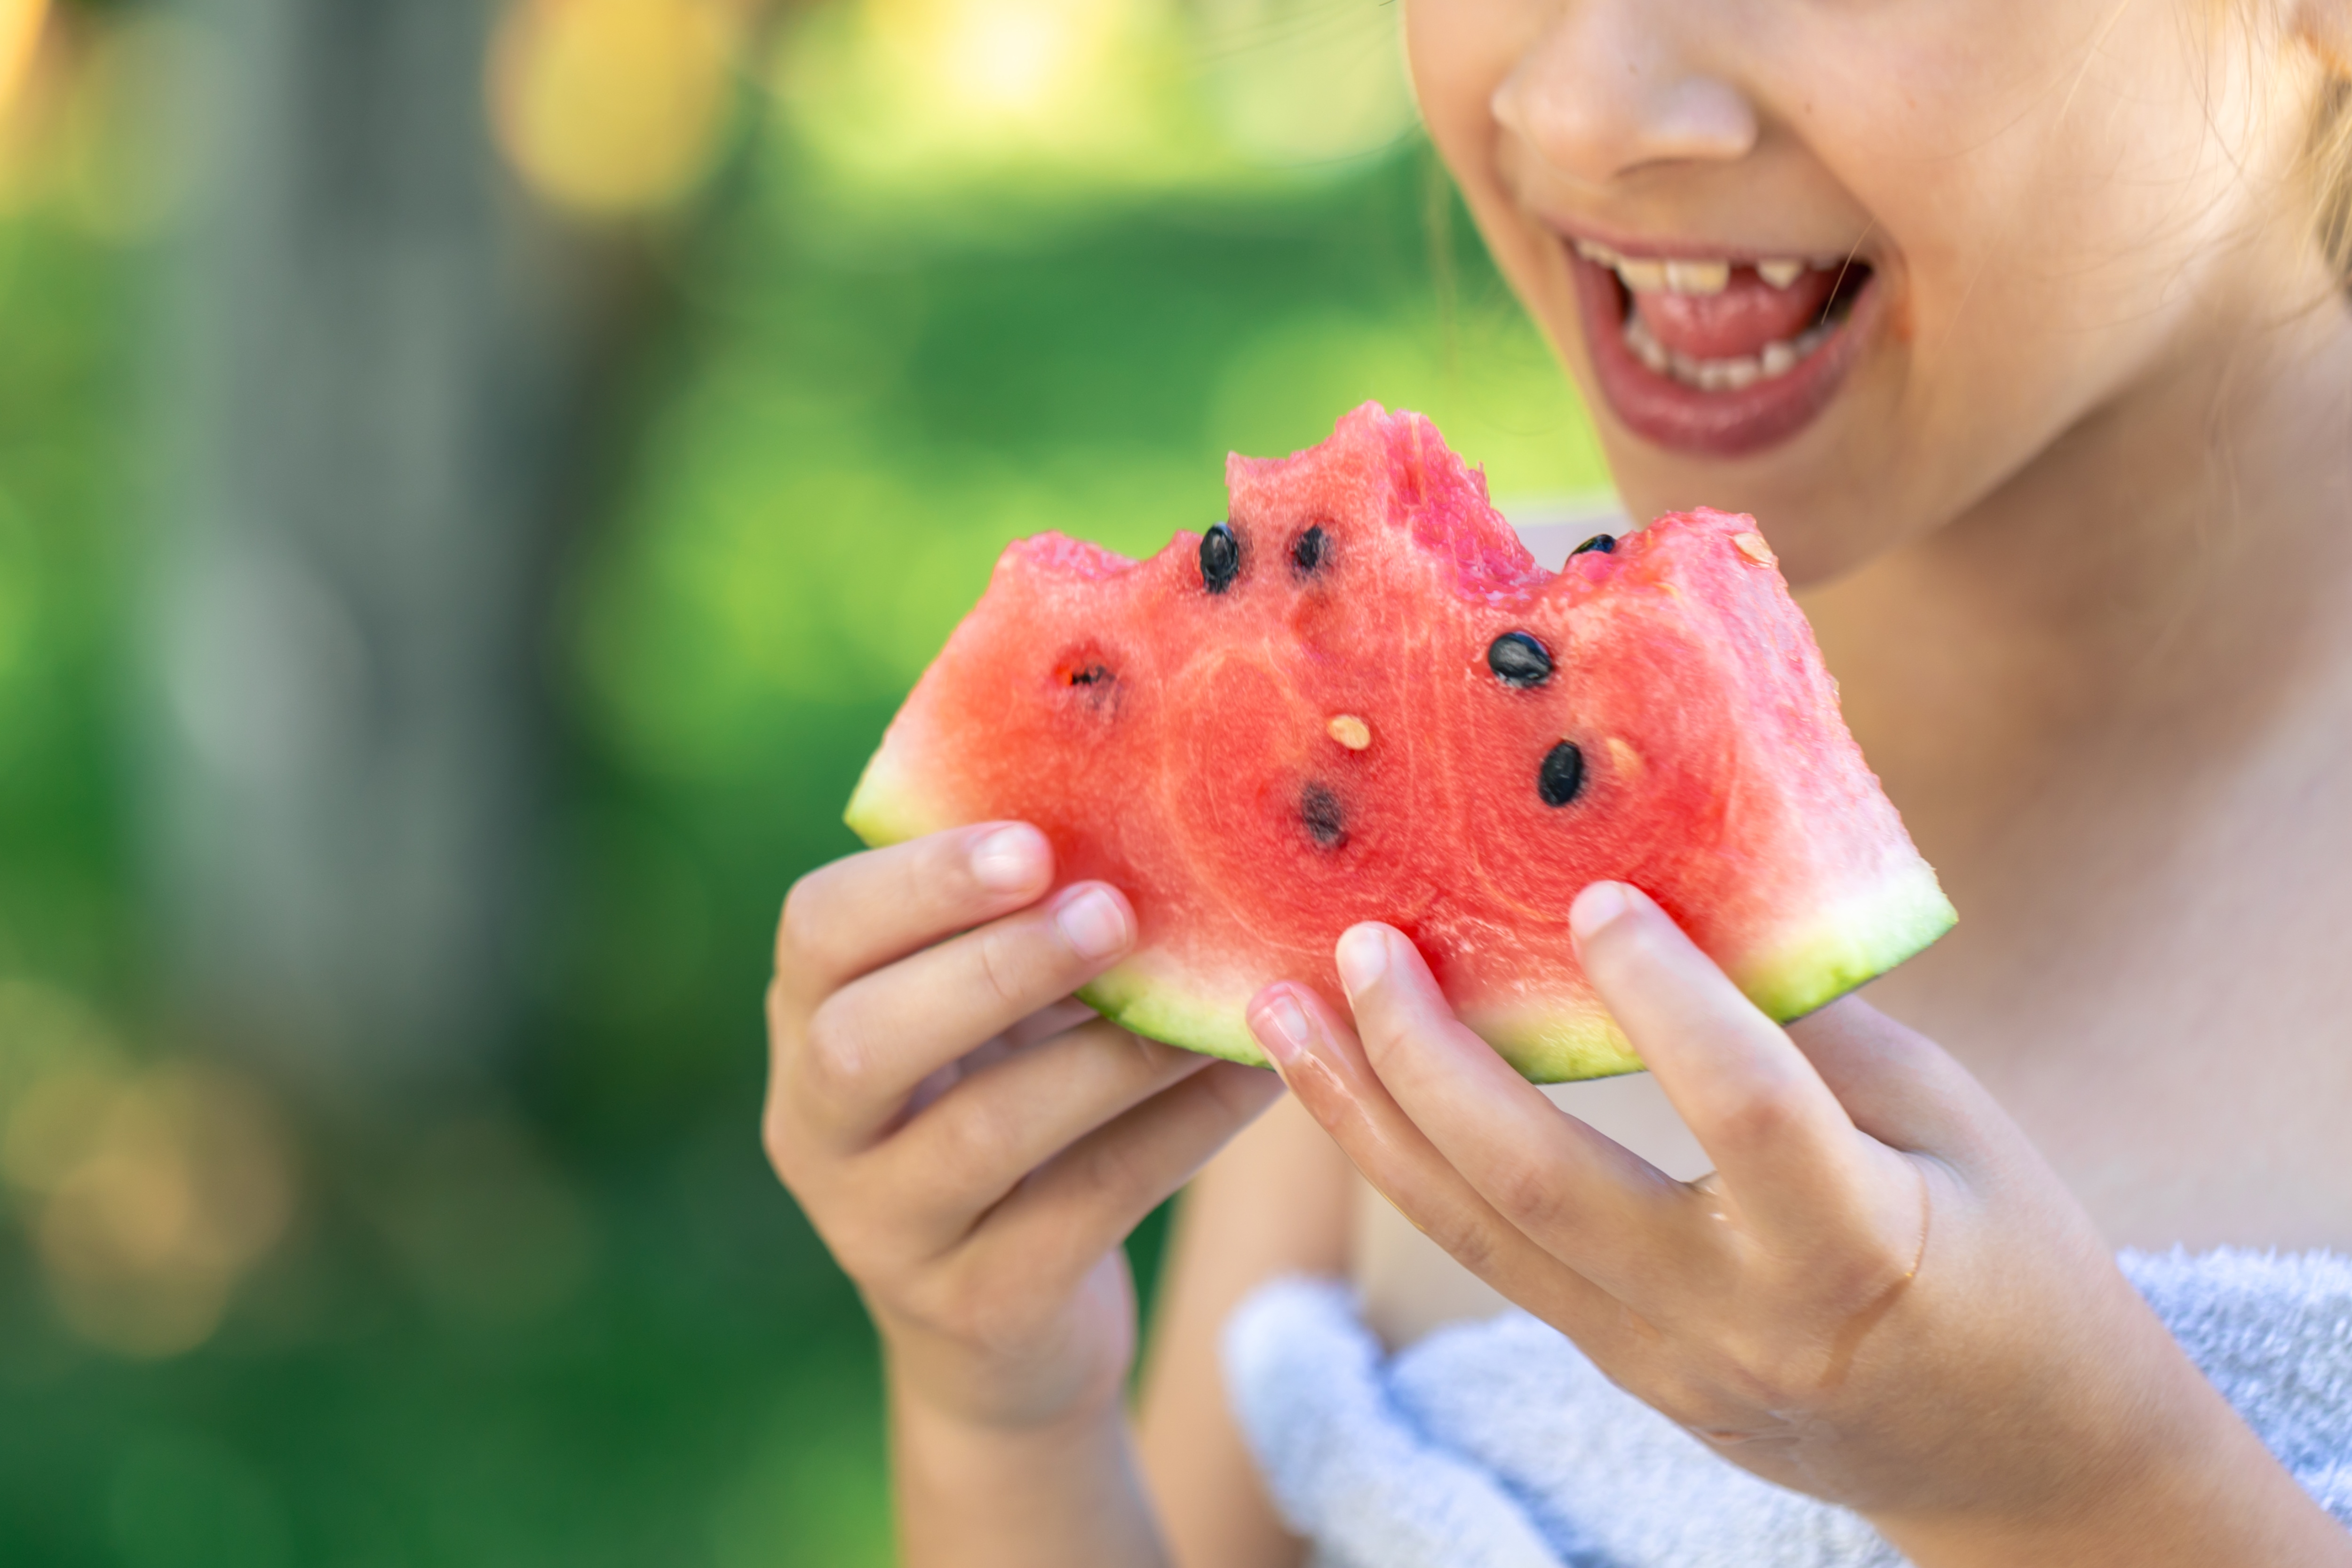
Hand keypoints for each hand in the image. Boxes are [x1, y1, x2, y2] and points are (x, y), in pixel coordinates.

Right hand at [764, 823, 1281, 1435]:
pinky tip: (1254, 1078)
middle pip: (865, 1042)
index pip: (819, 931)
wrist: (1001, 1323)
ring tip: (1206, 1003)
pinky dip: (1177, 1133)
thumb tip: (1159, 788)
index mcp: (809, 1020)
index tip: (1032, 842)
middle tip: (1112, 913)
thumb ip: (1023, 921)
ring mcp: (884, 1229)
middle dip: (994, 968)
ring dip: (1106, 1058)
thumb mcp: (988, 1014)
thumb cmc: (1005, 1107)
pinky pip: (1085, 1205)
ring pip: (981, 1135)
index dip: (919, 883)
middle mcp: (818, 1127)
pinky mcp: (975, 1305)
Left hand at [1245, 884, 2349, 1565]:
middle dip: (1427, 1061)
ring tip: (1276, 1013)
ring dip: (1367, 1119)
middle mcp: (1738, 1323)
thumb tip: (1694, 899)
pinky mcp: (1623, 1371)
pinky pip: (1497, 1260)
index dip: (1662, 995)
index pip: (1740, 1110)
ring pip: (1480, 1236)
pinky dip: (1416, 1166)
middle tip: (1353, 944)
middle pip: (1543, 1190)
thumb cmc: (2017, 1265)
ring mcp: (1666, 1364)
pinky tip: (1355, 1086)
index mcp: (1858, 1251)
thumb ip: (1825, 1033)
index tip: (1591, 890)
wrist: (2021, 1469)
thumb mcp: (1962, 1133)